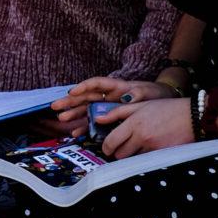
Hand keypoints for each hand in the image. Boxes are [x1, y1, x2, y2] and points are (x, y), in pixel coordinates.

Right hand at [52, 77, 177, 136]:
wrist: (162, 102)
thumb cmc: (154, 94)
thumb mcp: (147, 93)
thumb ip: (136, 95)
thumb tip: (125, 98)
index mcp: (116, 87)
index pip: (96, 84)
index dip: (83, 87)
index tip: (72, 92)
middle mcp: (108, 96)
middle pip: (85, 97)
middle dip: (70, 102)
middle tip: (55, 106)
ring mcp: (107, 107)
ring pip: (87, 110)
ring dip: (74, 115)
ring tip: (61, 119)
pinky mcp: (110, 119)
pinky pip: (95, 123)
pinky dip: (85, 127)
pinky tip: (76, 133)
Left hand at [100, 97, 196, 158]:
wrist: (192, 116)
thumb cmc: (166, 108)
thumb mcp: (141, 105)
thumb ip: (117, 112)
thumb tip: (97, 119)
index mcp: (134, 122)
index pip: (111, 141)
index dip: (106, 147)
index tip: (107, 148)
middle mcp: (141, 136)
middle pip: (120, 154)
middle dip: (119, 152)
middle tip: (123, 146)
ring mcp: (153, 147)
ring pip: (133, 159)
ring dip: (133, 155)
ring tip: (139, 145)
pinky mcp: (163, 154)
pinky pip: (147, 160)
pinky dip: (146, 156)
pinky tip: (151, 147)